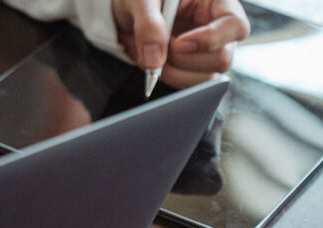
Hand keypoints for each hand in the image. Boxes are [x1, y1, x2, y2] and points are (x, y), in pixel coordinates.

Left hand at [112, 0, 249, 88]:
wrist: (127, 12)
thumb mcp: (141, 1)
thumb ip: (148, 25)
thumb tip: (155, 60)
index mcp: (216, 2)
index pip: (235, 26)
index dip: (210, 39)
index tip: (178, 43)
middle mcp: (218, 28)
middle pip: (222, 59)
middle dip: (184, 60)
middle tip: (158, 49)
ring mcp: (207, 51)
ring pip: (206, 77)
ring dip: (174, 73)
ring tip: (151, 56)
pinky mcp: (192, 68)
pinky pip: (189, 85)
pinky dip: (168, 79)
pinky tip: (154, 63)